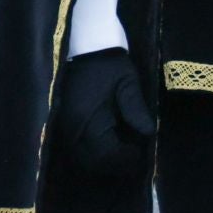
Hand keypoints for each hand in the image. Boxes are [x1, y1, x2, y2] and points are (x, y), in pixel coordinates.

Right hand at [53, 49, 154, 178]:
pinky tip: (112, 145)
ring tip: (127, 151)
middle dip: (115, 164)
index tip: (142, 155)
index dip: (125, 158)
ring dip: (104, 160)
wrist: (86, 49)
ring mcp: (64, 128)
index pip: (104, 154)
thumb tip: (149, 133)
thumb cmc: (109, 64)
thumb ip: (136, 109)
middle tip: (137, 157)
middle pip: (91, 161)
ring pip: (82, 158)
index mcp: (86, 119)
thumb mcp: (127, 83)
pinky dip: (94, 152)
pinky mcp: (63, 124)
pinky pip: (77, 148)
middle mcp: (70, 129)